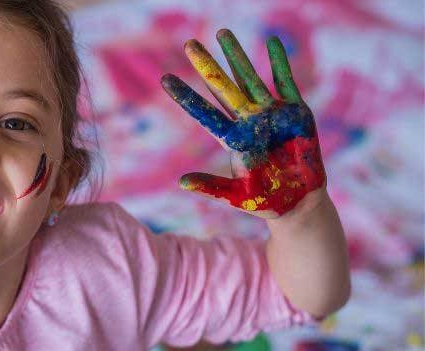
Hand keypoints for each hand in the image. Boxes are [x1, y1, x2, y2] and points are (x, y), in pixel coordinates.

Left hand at [161, 29, 325, 218]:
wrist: (298, 204)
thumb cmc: (265, 203)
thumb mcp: (235, 196)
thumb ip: (210, 187)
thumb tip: (180, 182)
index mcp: (233, 140)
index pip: (204, 113)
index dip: (186, 97)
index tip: (165, 79)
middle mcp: (249, 122)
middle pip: (223, 88)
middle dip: (207, 66)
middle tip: (189, 43)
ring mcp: (272, 115)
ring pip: (250, 78)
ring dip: (237, 56)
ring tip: (223, 32)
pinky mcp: (297, 114)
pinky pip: (286, 82)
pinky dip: (280, 63)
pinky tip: (271, 42)